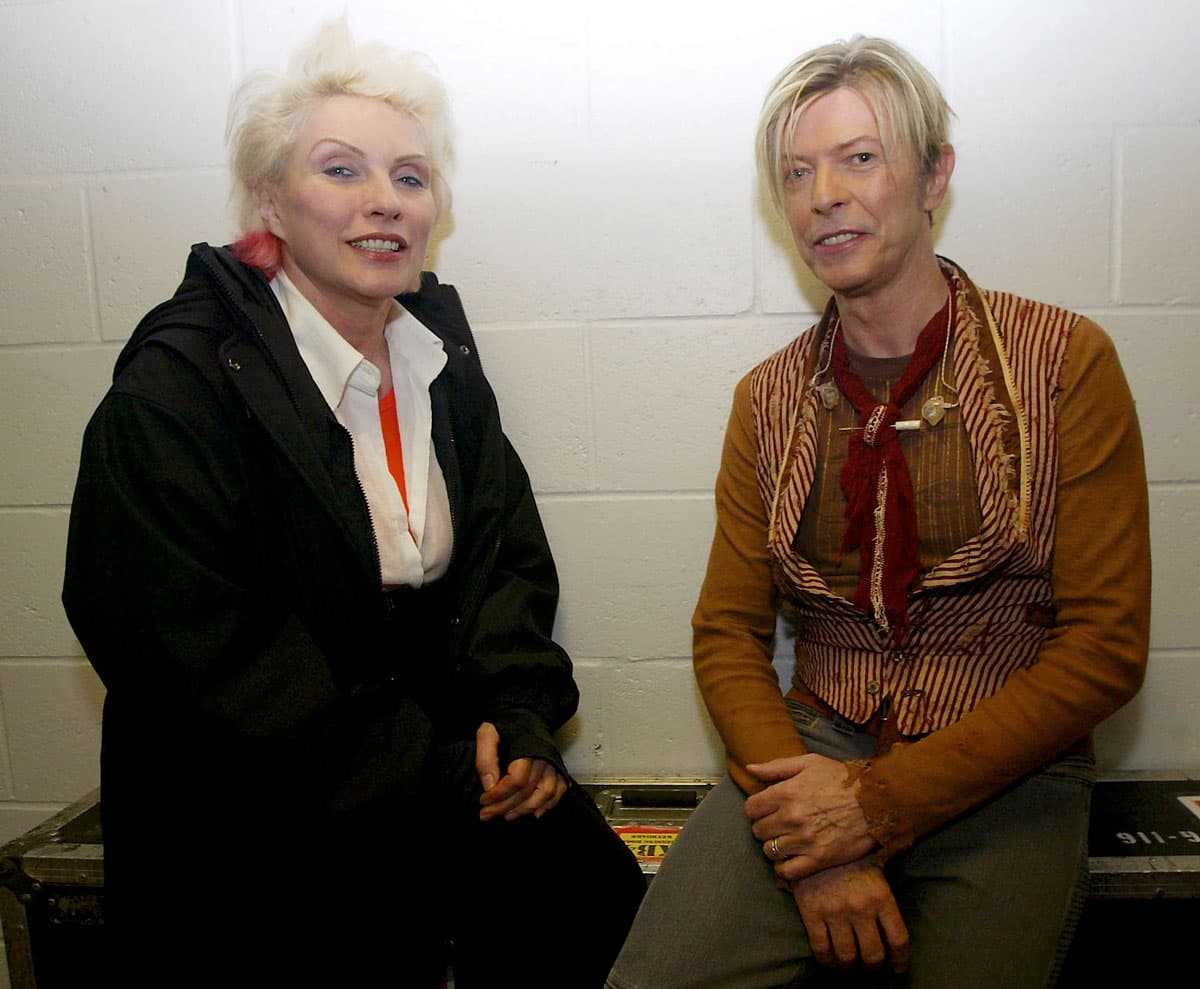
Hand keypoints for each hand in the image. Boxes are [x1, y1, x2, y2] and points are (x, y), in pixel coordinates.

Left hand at [475, 722, 567, 821]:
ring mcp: (554, 763)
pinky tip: (534, 812)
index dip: (499, 795)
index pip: (516, 780)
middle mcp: (544, 757)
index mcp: (527, 747)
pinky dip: (549, 804)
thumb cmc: (508, 724)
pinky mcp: (558, 767)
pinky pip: (559, 790)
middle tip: (488, 814)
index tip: (484, 800)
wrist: (526, 712)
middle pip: (528, 790)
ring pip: (545, 793)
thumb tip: (489, 784)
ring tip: (508, 815)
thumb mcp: (488, 733)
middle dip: (505, 807)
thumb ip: (485, 757)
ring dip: (526, 809)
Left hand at [744, 753, 873, 879]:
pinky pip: (787, 871)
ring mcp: (804, 840)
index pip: (751, 809)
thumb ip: (776, 767)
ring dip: (774, 847)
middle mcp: (791, 818)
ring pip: (770, 851)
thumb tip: (750, 768)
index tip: (767, 810)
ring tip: (786, 841)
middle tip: (778, 825)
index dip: (757, 809)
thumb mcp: (809, 763)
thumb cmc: (842, 779)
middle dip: (765, 827)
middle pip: (758, 830)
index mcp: (786, 792)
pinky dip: (784, 868)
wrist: (877, 801)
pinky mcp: (818, 859)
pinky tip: (791, 859)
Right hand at [790, 860, 908, 971]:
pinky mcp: (812, 912)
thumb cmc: (849, 855)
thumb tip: (890, 926)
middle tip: (871, 967)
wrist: (815, 836)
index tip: (897, 967)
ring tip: (849, 963)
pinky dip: (826, 961)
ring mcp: (835, 911)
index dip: (900, 960)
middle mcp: (861, 908)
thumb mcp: (875, 870)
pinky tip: (829, 960)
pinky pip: (821, 948)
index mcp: (881, 897)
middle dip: (873, 966)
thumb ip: (883, 898)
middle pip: (873, 954)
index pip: (898, 940)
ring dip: (849, 965)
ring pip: (847, 956)